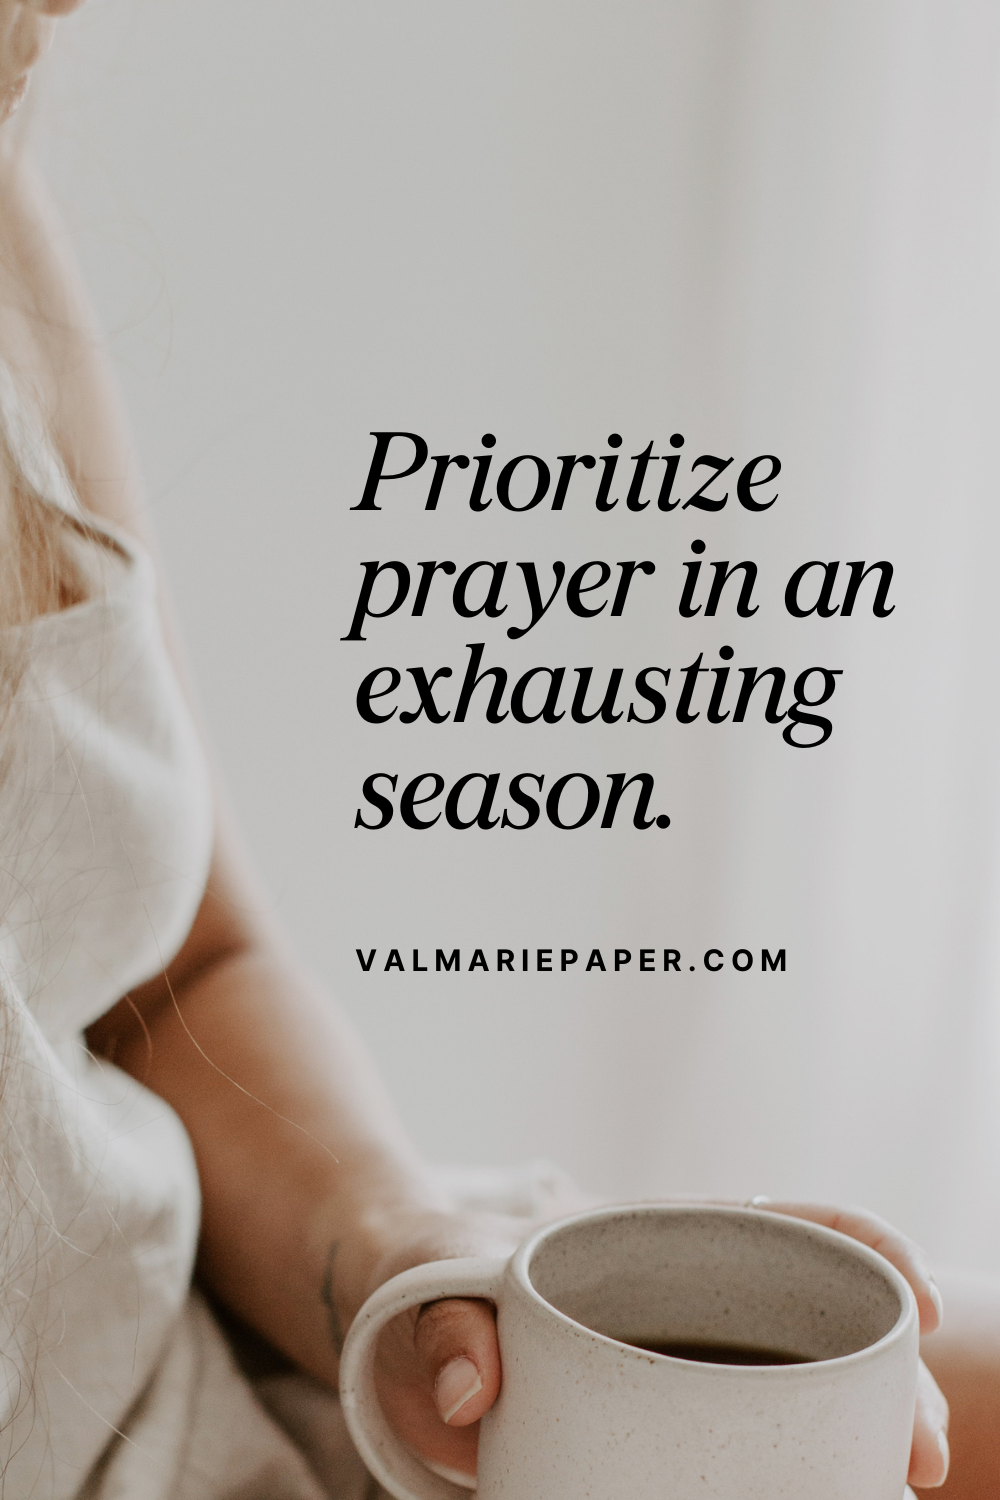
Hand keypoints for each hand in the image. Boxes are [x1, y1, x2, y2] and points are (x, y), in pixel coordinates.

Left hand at [343, 1195, 948, 1488]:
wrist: (386, 1312)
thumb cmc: (416, 1275)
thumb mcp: (422, 1286)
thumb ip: (443, 1322)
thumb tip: (470, 1386)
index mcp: (643, 1238)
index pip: (781, 1222)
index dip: (862, 1248)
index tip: (913, 1298)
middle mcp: (673, 1293)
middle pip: (812, 1314)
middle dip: (885, 1370)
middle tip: (919, 1447)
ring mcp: (666, 1361)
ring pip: (791, 1384)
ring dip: (858, 1427)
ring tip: (898, 1482)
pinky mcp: (643, 1423)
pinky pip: (734, 1440)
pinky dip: (791, 1465)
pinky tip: (822, 1494)